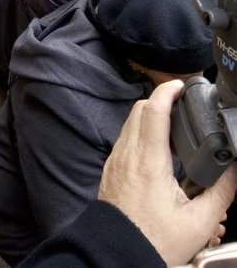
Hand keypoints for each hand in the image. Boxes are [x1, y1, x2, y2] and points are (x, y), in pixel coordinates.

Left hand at [98, 80, 236, 266]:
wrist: (117, 254)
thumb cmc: (155, 240)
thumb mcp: (198, 222)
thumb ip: (220, 193)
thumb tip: (233, 170)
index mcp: (149, 161)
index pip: (153, 110)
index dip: (167, 91)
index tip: (181, 85)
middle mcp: (128, 154)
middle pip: (139, 110)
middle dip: (160, 101)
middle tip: (181, 105)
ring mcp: (116, 160)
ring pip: (130, 123)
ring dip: (149, 118)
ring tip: (173, 128)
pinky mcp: (111, 170)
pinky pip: (124, 140)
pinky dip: (140, 134)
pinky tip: (158, 150)